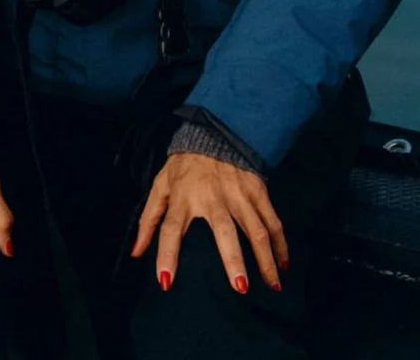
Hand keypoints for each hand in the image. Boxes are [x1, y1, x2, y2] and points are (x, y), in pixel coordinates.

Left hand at [130, 152, 285, 294]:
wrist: (213, 132)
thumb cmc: (183, 165)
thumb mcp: (160, 185)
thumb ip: (149, 219)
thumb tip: (137, 252)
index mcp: (183, 197)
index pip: (171, 228)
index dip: (167, 255)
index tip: (165, 281)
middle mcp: (213, 197)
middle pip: (224, 232)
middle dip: (233, 260)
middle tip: (240, 288)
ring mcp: (239, 194)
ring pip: (256, 230)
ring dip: (265, 258)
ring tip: (271, 285)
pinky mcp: (258, 191)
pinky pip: (272, 221)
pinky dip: (280, 243)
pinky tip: (282, 263)